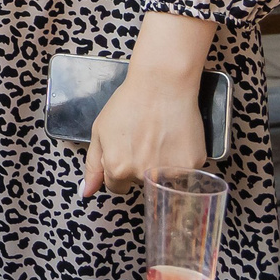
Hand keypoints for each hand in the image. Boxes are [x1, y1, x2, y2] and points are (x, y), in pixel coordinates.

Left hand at [83, 60, 210, 197]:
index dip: (119, 170)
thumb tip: (86, 193)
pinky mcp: (193, 165)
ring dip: (160, 167)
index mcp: (118, 168)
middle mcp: (144, 175)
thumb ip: (93, 165)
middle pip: (139, 183)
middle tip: (143, 141)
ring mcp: (171, 172)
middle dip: (139, 168)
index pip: (117, 187)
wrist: (162, 86)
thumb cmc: (128, 104)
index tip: (125, 154)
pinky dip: (180, 159)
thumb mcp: (100, 131)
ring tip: (159, 140)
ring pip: (162, 180)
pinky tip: (174, 139)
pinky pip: (184, 171)